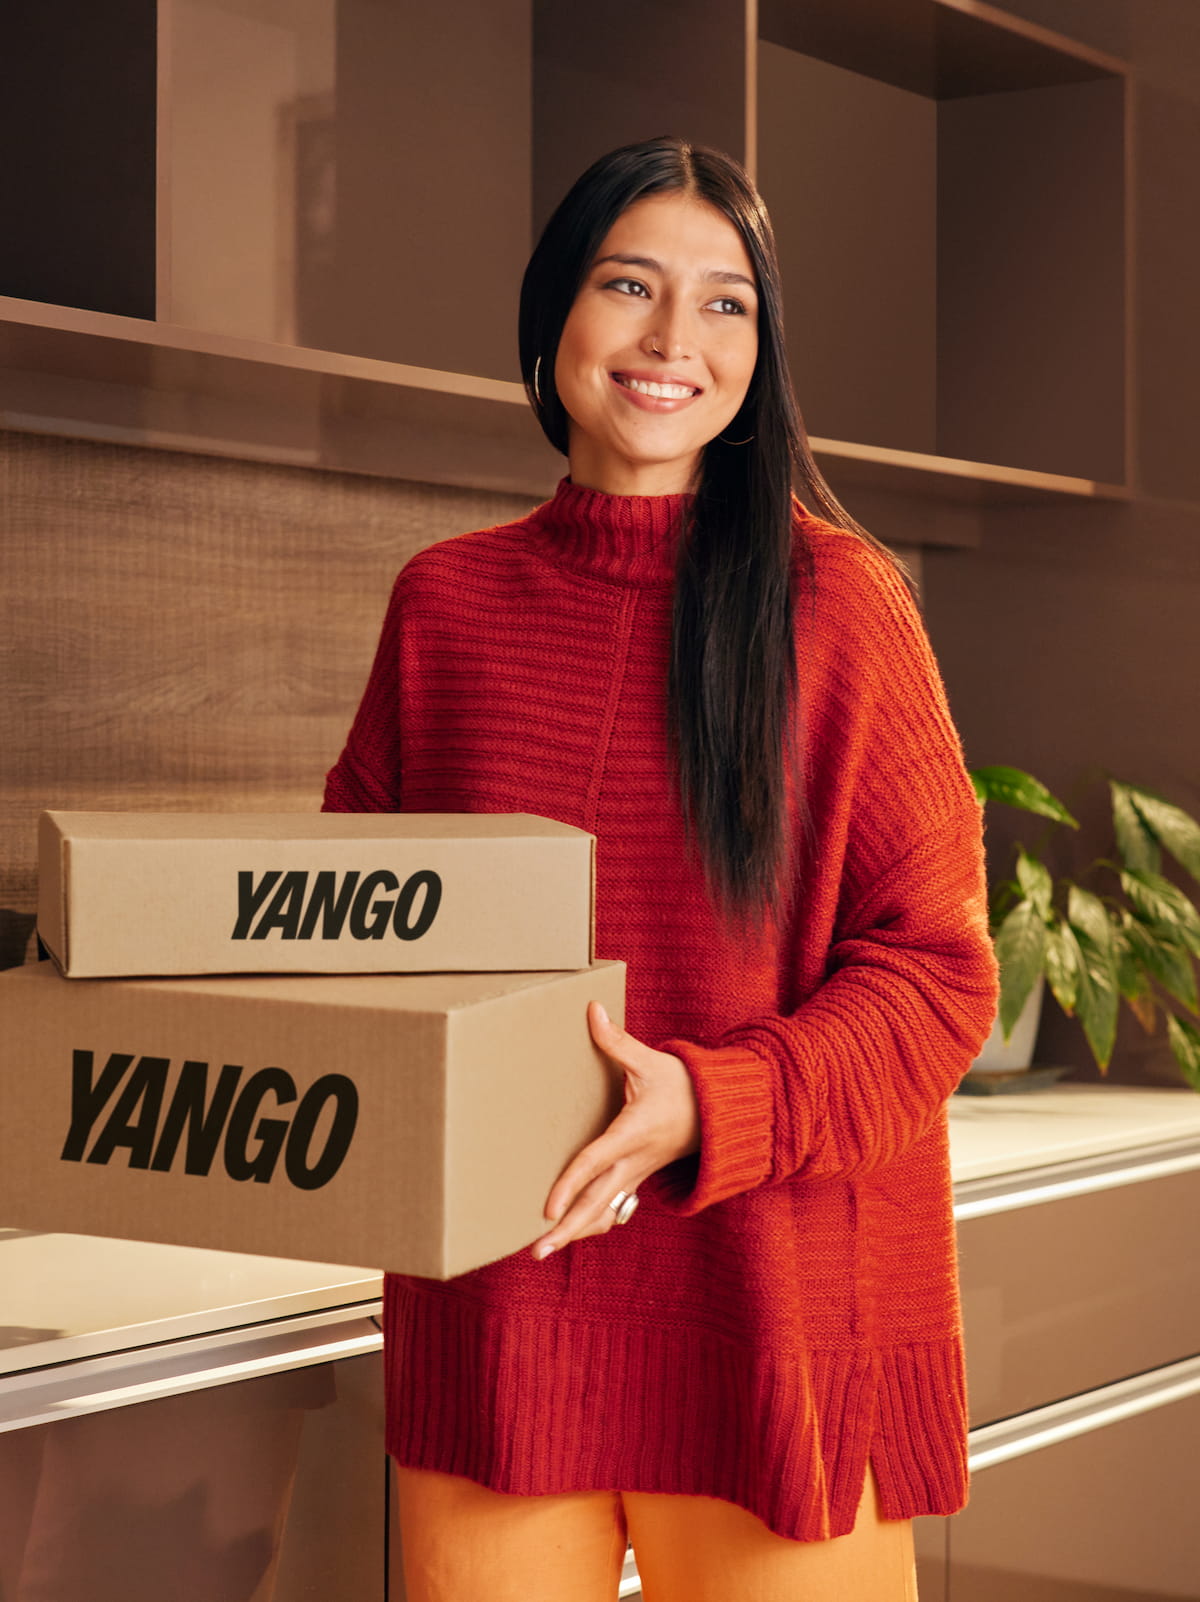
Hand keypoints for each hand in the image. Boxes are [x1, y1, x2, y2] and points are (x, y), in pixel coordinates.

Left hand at [531, 1001, 699, 1259]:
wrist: (722, 1113)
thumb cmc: (684, 1085)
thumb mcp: (651, 1061)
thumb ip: (616, 1041)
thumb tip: (591, 1010)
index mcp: (633, 1133)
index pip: (595, 1162)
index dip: (570, 1184)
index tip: (547, 1207)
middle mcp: (634, 1161)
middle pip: (597, 1204)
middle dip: (567, 1229)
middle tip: (537, 1251)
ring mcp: (637, 1175)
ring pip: (605, 1213)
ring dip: (576, 1233)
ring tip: (544, 1251)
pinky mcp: (638, 1179)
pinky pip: (613, 1209)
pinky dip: (592, 1224)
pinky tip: (570, 1234)